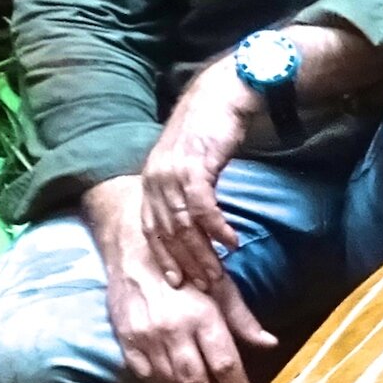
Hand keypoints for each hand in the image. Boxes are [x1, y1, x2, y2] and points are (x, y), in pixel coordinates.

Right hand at [82, 177, 275, 382]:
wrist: (134, 252)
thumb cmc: (186, 269)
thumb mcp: (221, 287)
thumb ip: (243, 319)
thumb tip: (270, 344)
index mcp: (203, 316)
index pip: (225, 365)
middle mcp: (174, 331)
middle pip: (196, 382)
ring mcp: (146, 338)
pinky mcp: (126, 341)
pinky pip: (147, 377)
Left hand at [139, 64, 261, 302]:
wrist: (222, 95)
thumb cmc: (211, 129)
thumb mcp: (190, 162)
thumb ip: (186, 188)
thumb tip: (194, 217)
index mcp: (152, 180)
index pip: (150, 228)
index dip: (162, 257)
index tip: (176, 282)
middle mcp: (156, 178)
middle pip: (165, 232)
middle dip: (183, 263)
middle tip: (200, 287)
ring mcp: (172, 173)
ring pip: (183, 225)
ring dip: (201, 253)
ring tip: (218, 274)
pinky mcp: (194, 167)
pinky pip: (203, 208)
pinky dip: (217, 229)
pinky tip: (232, 243)